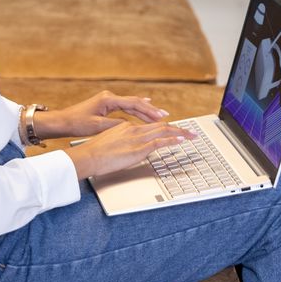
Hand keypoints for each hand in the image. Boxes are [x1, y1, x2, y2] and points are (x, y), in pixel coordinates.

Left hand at [35, 92, 169, 139]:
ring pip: (131, 105)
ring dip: (144, 111)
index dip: (149, 110)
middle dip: (150, 110)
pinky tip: (144, 112)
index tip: (161, 116)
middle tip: (165, 116)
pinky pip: (125, 107)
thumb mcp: (97, 126)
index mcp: (108, 99)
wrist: (62, 121)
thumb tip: (131, 125)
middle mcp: (109, 97)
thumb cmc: (77, 123)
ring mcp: (108, 100)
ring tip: (159, 116)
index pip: (134, 104)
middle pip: (135, 102)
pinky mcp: (106, 105)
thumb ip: (115, 125)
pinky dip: (136, 111)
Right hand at [65, 121, 193, 179]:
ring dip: (180, 133)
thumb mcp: (109, 142)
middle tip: (191, 132)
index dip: (165, 128)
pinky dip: (172, 140)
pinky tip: (181, 140)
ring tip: (192, 135)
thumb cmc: (94, 152)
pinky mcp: (138, 148)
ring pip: (163, 131)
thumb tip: (128, 149)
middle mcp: (134, 129)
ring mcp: (137, 138)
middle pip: (161, 126)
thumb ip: (121, 142)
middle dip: (179, 128)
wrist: (88, 156)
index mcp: (126, 127)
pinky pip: (159, 142)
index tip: (174, 130)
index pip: (150, 126)